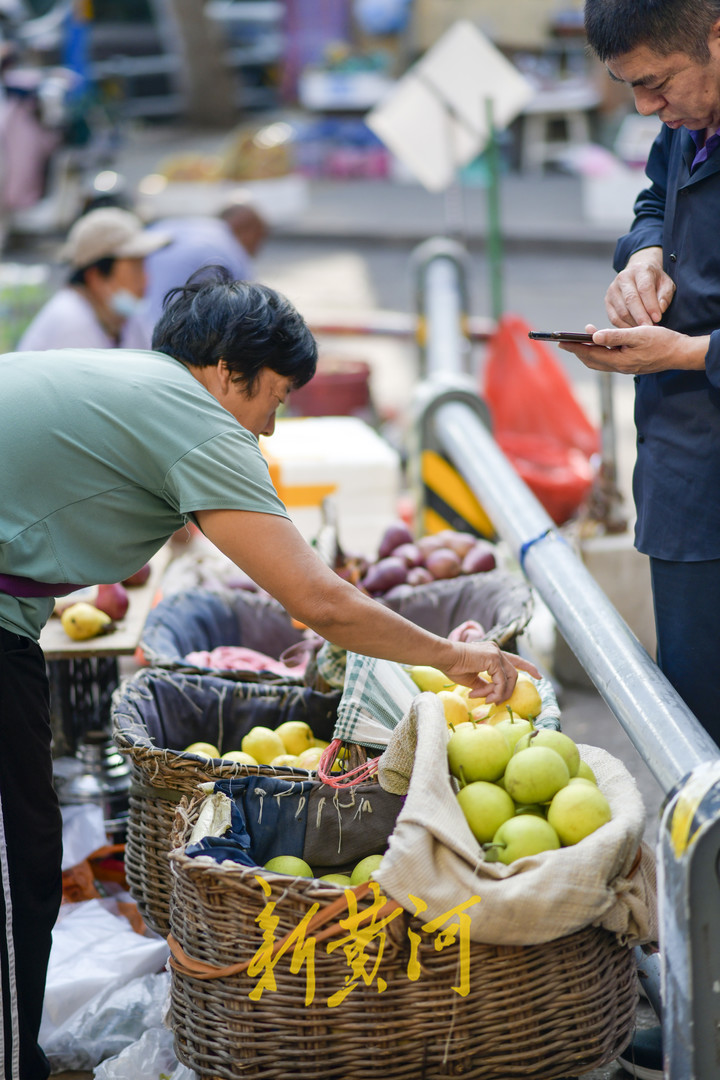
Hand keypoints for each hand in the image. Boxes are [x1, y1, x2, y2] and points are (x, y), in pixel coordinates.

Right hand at [441, 642, 540, 703]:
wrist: (444, 657)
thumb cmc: (453, 666)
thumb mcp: (472, 679)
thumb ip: (485, 684)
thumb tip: (492, 694)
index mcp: (492, 653)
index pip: (515, 660)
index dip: (528, 667)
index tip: (539, 676)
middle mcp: (496, 650)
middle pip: (514, 673)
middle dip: (509, 690)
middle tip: (496, 702)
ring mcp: (496, 653)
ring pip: (510, 678)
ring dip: (500, 693)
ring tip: (487, 700)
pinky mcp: (493, 658)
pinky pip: (501, 681)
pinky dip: (496, 692)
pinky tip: (486, 697)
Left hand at [559, 323, 708, 374]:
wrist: (680, 353)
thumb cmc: (661, 341)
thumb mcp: (638, 334)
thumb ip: (615, 335)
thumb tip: (594, 336)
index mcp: (619, 361)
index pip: (590, 354)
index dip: (574, 347)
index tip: (560, 341)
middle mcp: (620, 368)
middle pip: (592, 360)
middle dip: (577, 350)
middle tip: (565, 340)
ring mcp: (625, 368)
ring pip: (599, 361)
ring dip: (588, 351)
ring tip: (582, 337)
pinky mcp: (630, 365)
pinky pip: (608, 360)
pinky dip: (600, 351)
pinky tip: (601, 341)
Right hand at [605, 247, 674, 326]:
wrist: (638, 274)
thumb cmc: (654, 281)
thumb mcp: (666, 284)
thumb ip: (665, 296)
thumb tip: (660, 310)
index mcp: (640, 270)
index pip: (644, 288)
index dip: (651, 305)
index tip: (658, 318)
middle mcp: (623, 278)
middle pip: (630, 300)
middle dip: (641, 317)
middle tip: (650, 329)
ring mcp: (613, 290)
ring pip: (622, 311)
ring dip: (633, 324)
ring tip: (644, 331)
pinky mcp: (607, 301)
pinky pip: (614, 318)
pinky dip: (625, 327)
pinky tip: (634, 331)